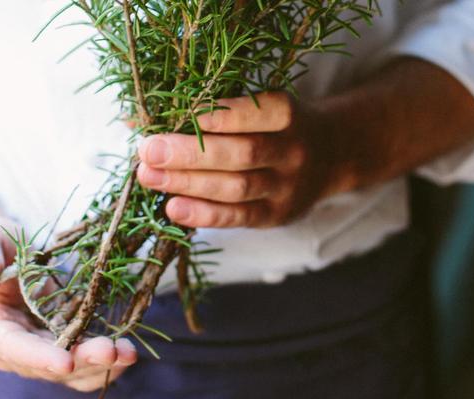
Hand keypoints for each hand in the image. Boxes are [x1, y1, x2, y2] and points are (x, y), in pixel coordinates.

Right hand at [0, 217, 137, 391]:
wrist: (10, 255)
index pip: (11, 348)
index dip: (38, 358)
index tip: (65, 362)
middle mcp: (13, 348)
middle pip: (47, 365)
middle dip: (81, 361)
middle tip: (111, 351)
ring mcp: (40, 350)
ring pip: (71, 370)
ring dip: (100, 365)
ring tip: (128, 352)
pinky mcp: (63, 345)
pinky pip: (84, 364)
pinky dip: (107, 363)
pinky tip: (128, 352)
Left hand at [136, 92, 353, 227]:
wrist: (334, 154)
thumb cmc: (277, 124)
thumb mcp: (260, 105)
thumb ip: (212, 109)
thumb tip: (139, 118)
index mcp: (287, 114)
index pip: (251, 114)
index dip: (214, 115)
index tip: (174, 112)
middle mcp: (292, 151)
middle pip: (241, 154)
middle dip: (189, 153)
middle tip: (147, 150)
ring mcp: (288, 187)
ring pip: (237, 188)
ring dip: (188, 183)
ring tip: (148, 176)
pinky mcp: (278, 215)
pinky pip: (238, 217)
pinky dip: (203, 214)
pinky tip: (172, 207)